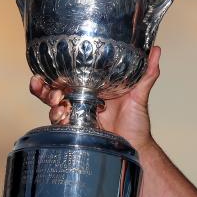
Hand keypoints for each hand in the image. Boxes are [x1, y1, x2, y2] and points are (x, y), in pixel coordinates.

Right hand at [29, 46, 161, 150]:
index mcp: (94, 88)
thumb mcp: (140, 94)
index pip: (70, 76)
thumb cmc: (137, 121)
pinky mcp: (77, 131)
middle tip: (41, 84)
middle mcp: (82, 100)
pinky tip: (62, 117)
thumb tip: (156, 49)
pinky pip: (61, 125)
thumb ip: (147, 73)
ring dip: (50, 102)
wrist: (135, 146)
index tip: (46, 67)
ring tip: (56, 101)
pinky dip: (58, 120)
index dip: (56, 71)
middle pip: (55, 90)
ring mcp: (78, 116)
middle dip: (44, 87)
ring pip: (54, 107)